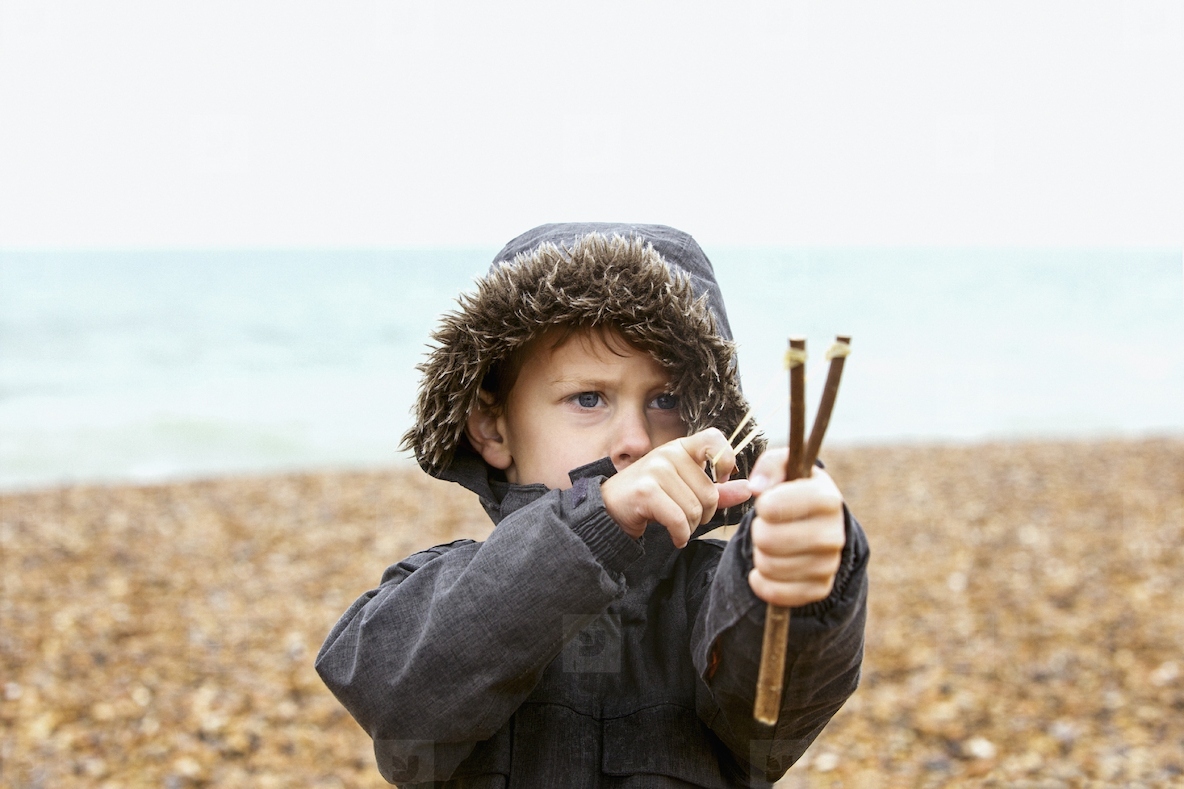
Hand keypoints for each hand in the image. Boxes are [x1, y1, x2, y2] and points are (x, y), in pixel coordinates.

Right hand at [601, 428, 752, 547]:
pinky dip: (680, 535)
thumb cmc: (650, 497)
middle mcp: (669, 453)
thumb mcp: (685, 489)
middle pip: (710, 493)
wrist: (610, 508)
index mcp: (681, 448)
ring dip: (690, 528)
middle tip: (688, 519)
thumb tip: (748, 489)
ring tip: (678, 528)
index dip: (726, 460)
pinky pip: (679, 520)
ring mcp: (656, 470)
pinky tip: (675, 537)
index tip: (721, 480)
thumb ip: (718, 490)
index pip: (714, 439)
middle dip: (704, 515)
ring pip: (695, 510)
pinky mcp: (646, 491)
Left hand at [746, 448, 845, 606]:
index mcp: (827, 499)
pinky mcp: (819, 589)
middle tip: (768, 526)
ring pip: (768, 566)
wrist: (821, 524)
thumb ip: (771, 464)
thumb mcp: (787, 467)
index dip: (763, 505)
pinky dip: (761, 582)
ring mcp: (829, 565)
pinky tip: (765, 568)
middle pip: (767, 539)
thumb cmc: (795, 491)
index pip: (772, 506)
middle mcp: (834, 534)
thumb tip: (756, 487)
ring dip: (760, 554)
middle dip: (759, 530)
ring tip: (772, 543)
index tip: (769, 504)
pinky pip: (775, 592)